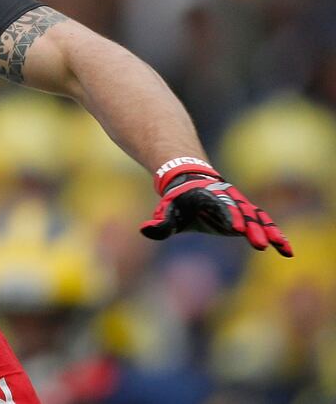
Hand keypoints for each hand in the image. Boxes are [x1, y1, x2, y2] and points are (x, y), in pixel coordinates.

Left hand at [140, 158, 291, 256]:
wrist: (191, 181)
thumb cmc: (179, 202)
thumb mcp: (167, 210)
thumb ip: (160, 222)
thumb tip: (144, 230)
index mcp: (208, 198)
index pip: (220, 207)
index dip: (228, 216)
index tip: (236, 228)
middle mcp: (228, 201)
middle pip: (241, 213)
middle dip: (250, 227)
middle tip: (259, 242)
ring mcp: (239, 207)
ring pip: (257, 218)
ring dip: (268, 231)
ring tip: (281, 247)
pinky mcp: (247, 215)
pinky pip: (263, 223)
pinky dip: (274, 233)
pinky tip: (286, 250)